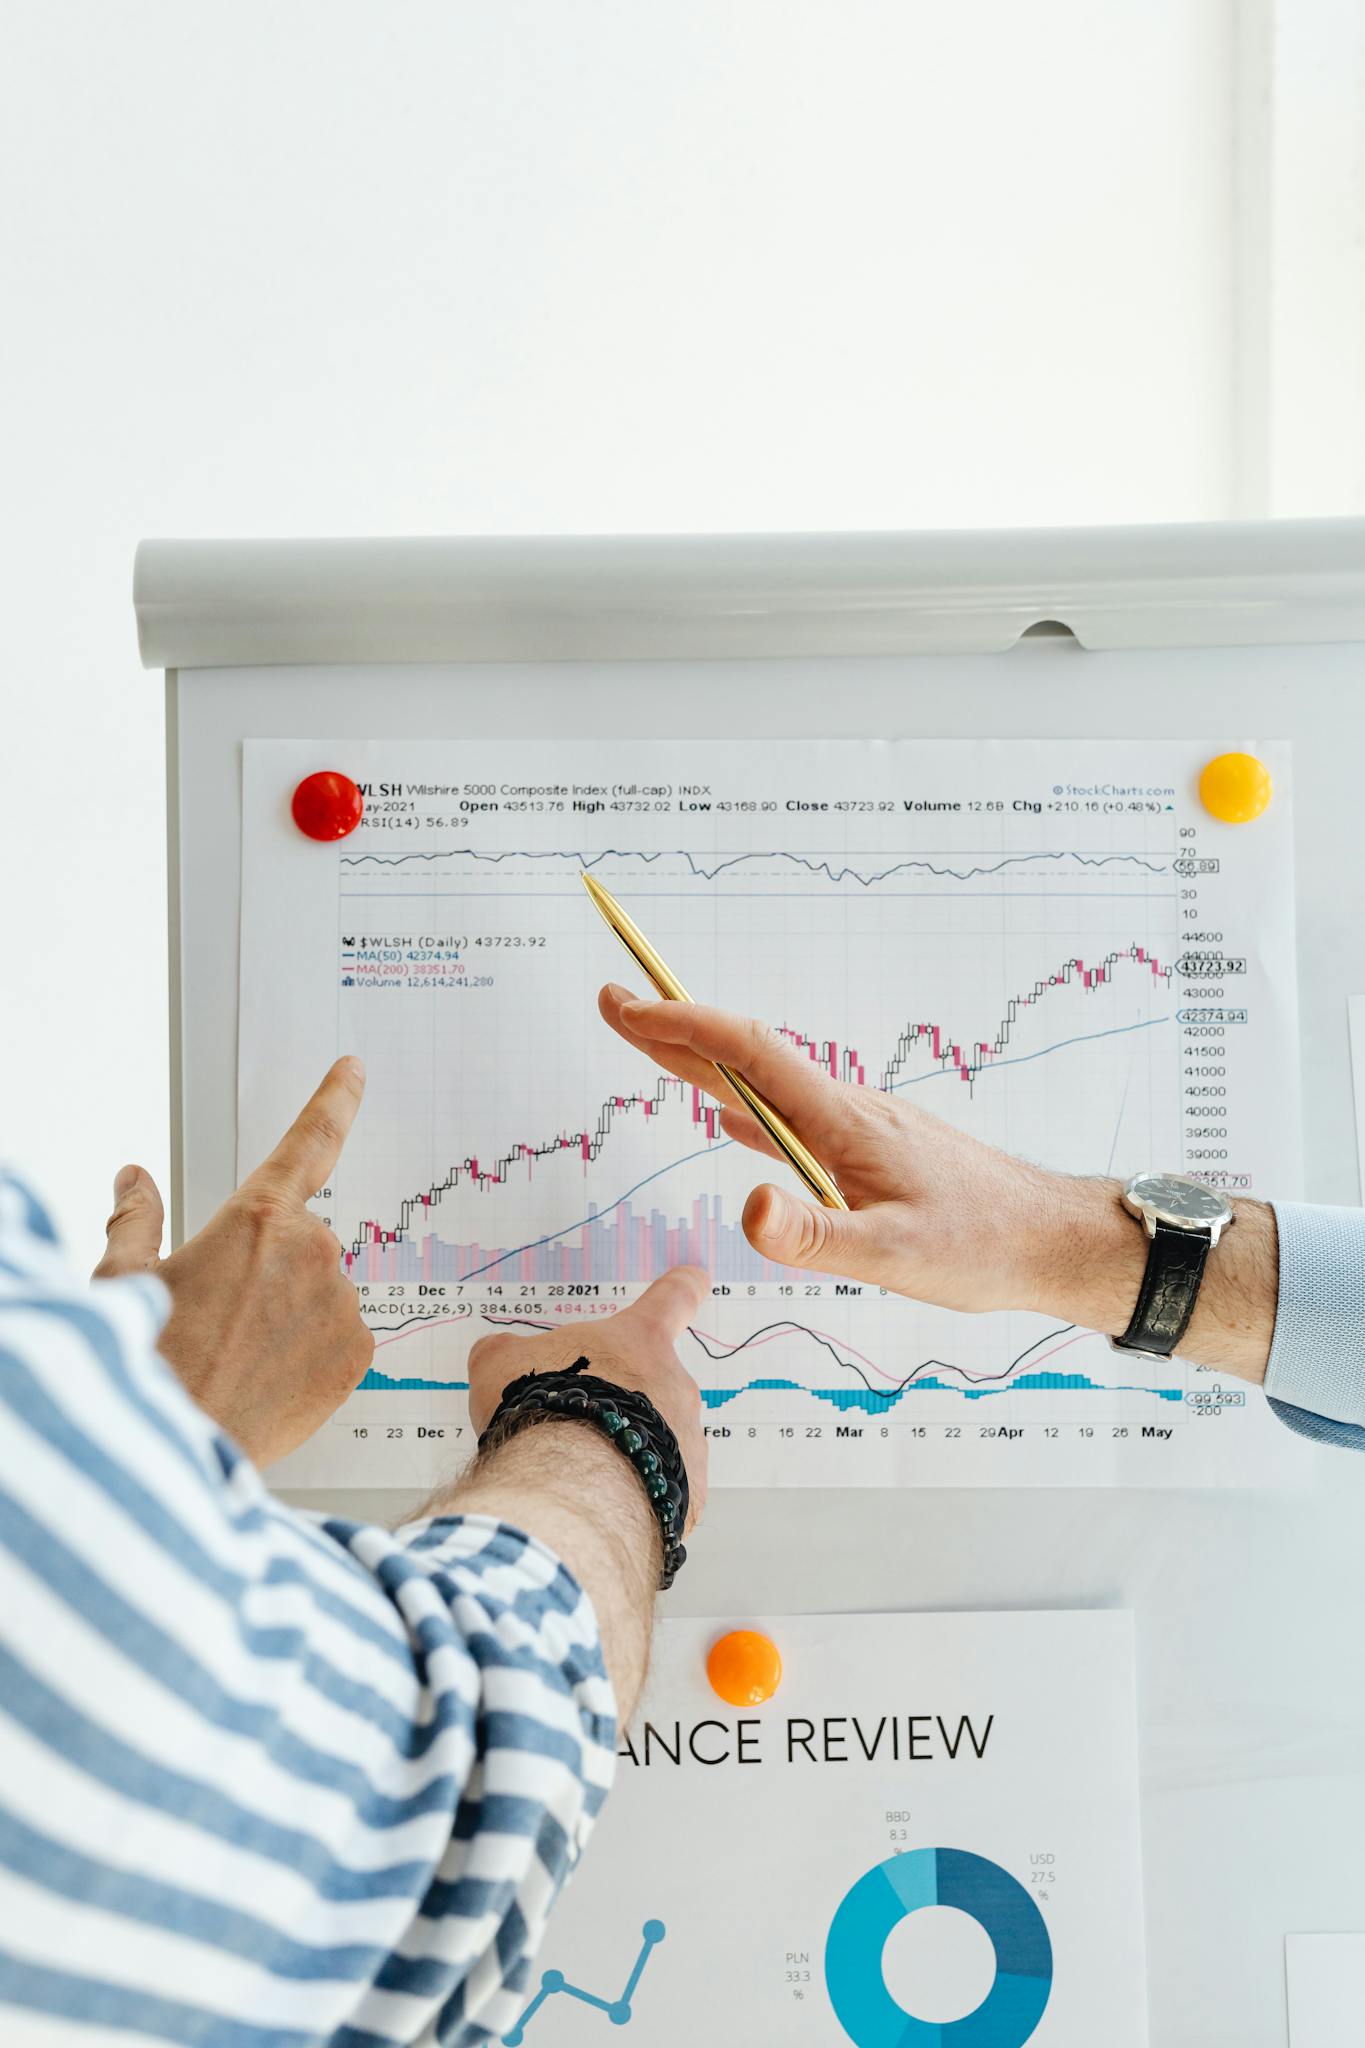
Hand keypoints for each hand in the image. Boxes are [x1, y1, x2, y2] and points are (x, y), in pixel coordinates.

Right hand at [94, 1058, 374, 1464]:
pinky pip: (339, 1337)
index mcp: (256, 1219)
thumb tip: (134, 1178)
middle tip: (220, 1318)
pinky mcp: (358, 1355)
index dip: (335, 1100)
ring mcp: (341, 1304)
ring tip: (238, 1356)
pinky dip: (310, 1352)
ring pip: (320, 1291)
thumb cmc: (145, 1365)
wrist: (177, 1449)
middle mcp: (311, 1251)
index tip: (354, 1070)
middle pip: (299, 1241)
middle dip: (266, 1270)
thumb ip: (136, 1218)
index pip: (309, 1141)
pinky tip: (268, 1378)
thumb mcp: (121, 1279)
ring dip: (288, 1313)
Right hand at [465, 1265, 709, 1530]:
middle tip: (576, 1425)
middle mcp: (676, 1387)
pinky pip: (663, 1492)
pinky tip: (598, 1505)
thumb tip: (500, 1355)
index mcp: (640, 1342)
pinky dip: (635, 1498)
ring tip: (581, 1473)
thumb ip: (506, 1354)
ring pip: (661, 1443)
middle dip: (621, 1404)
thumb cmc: (542, 1409)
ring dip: (628, 1452)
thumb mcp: (500, 1365)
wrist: (569, 1485)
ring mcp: (689, 1442)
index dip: (681, 1288)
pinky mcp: (689, 1496)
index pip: (672, 1299)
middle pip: (657, 1385)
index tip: (695, 1279)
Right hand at [598, 985, 1086, 1316]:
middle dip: (676, 1030)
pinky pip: (792, 1119)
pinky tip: (732, 1123)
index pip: (752, 1057)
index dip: (685, 1027)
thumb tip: (749, 1209)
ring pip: (767, 1088)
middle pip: (748, 1059)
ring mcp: (858, 1129)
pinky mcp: (869, 1152)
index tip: (630, 1005)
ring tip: (653, 1047)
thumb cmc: (982, 1248)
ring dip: (705, 1065)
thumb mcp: (893, 1255)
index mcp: (844, 1122)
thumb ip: (816, 1235)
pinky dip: (746, 1109)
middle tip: (613, 1002)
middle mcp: (846, 1111)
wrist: (1053, 1240)